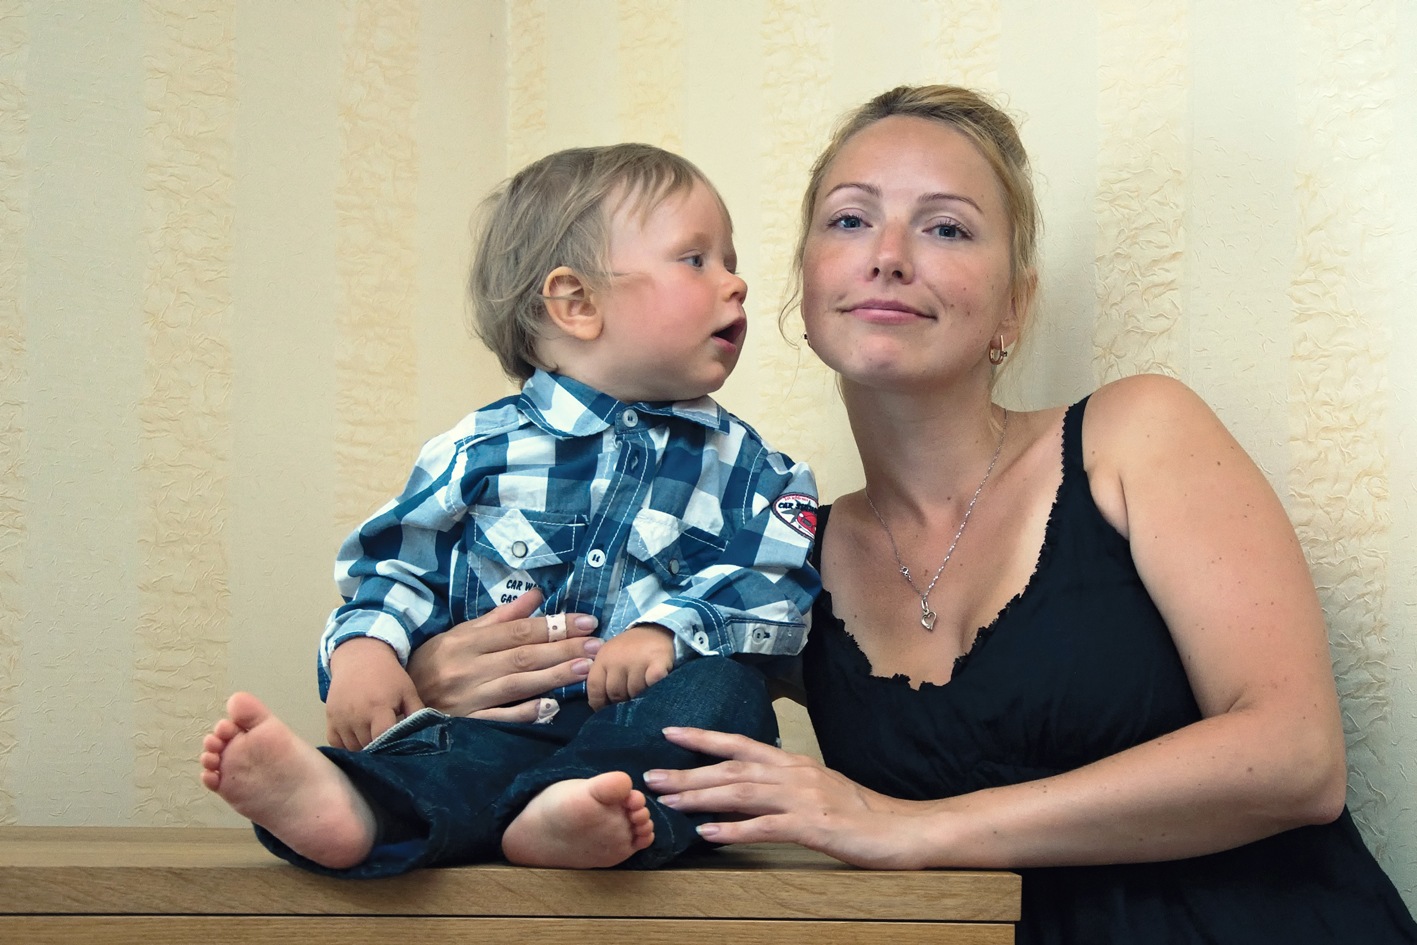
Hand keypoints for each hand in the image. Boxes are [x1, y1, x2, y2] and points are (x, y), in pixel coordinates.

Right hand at [325, 637, 424, 749]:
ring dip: (363, 749)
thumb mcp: (407, 691)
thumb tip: (426, 736)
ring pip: (352, 748)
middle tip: (388, 747)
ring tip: (374, 741)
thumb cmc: (388, 676)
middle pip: (367, 746)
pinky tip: (358, 740)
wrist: (360, 658)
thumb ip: (417, 714)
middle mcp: (356, 715)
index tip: (397, 749)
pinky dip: (346, 746)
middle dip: (379, 750)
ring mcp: (340, 718)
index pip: (382, 738)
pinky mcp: (330, 718)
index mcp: (378, 707)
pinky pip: (336, 743)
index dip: (390, 747)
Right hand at [406, 589, 600, 721]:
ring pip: (517, 685)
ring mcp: (467, 698)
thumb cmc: (433, 664)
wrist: (395, 704)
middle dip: (563, 649)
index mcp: (466, 641)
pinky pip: (500, 719)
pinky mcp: (466, 725)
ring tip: (586, 669)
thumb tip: (536, 595)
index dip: (554, 625)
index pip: (518, 631)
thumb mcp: (459, 635)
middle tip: (597, 644)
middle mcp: (467, 668)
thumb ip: (500, 617)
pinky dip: (525, 712)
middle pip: (523, 656)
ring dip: (554, 677)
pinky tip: (551, 706)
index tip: (586, 621)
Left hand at [586, 624, 674, 709]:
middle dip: (622, 703)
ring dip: (640, 698)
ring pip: (635, 693)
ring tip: (644, 693)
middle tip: (630, 702)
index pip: (595, 688)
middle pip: (615, 694)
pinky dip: (655, 689)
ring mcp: (638, 660)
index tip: (606, 712)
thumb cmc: (631, 650)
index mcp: (603, 658)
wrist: (657, 628)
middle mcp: (618, 659)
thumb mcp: (611, 658)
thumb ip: (604, 678)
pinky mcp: (658, 663)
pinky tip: (656, 688)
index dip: (599, 704)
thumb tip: (601, 709)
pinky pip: (653, 685)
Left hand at [644, 726, 929, 868]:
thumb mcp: (817, 789)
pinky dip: (734, 830)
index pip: (740, 744)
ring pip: (741, 793)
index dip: (703, 738)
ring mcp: (804, 799)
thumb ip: (781, 785)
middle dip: (688, 771)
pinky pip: (766, 828)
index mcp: (794, 763)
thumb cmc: (859, 812)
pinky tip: (709, 834)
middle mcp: (794, 774)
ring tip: (669, 802)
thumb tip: (743, 788)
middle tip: (652, 776)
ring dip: (700, 796)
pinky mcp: (813, 828)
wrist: (902, 829)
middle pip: (731, 769)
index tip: (669, 732)